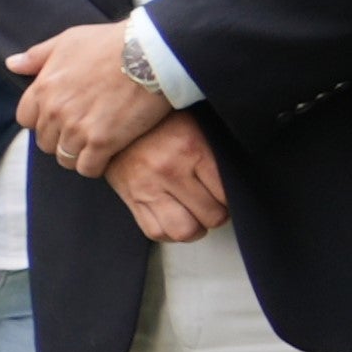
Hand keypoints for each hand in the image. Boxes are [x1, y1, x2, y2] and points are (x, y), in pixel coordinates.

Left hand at [10, 22, 175, 174]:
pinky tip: (107, 154)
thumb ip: (37, 56)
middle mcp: (55, 111)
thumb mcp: (68, 41)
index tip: (60, 117)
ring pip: (65, 158)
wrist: (151, 54)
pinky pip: (87, 168)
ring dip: (77, 154)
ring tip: (95, 144)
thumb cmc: (111, 43)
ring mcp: (77, 128)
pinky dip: (95, 165)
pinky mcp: (102, 142)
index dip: (42, 120)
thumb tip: (12, 64)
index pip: (26, 119)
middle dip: (60, 138)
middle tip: (82, 131)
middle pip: (45, 141)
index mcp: (43, 88)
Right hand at [111, 112, 228, 243]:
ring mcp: (146, 186)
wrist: (114, 118)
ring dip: (196, 229)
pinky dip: (170, 233)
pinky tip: (174, 220)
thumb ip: (216, 154)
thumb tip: (237, 182)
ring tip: (196, 216)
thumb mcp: (196, 126)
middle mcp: (168, 169)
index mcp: (190, 147)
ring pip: (183, 231)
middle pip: (210, 216)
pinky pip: (155, 231)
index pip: (227, 192)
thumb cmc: (161, 122)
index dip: (233, 197)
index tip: (228, 193)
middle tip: (216, 205)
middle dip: (218, 214)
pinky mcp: (129, 198)